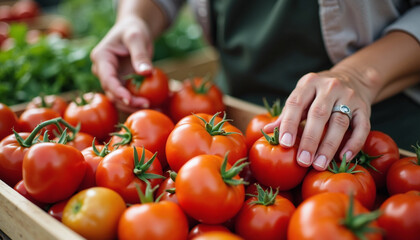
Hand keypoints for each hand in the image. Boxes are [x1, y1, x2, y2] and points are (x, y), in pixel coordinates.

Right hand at [90, 16, 153, 111]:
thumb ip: (140, 55)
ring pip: (120, 99)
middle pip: (113, 93)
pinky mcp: (121, 84)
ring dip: (135, 106)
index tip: (130, 100)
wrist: (133, 30)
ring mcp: (111, 79)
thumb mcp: (137, 38)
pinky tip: (157, 106)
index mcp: (101, 58)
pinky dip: (140, 102)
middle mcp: (102, 71)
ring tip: (156, 109)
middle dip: (129, 103)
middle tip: (148, 105)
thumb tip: (146, 73)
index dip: (117, 91)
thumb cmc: (133, 30)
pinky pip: (129, 96)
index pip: (107, 79)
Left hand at [265, 69, 379, 170]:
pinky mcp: (365, 107)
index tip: (285, 144)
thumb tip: (265, 131)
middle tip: (303, 161)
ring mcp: (349, 96)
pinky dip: (353, 143)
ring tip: (319, 164)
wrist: (354, 79)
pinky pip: (362, 127)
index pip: (296, 103)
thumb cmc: (318, 95)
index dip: (289, 123)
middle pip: (319, 114)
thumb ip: (286, 114)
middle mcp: (330, 87)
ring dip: (329, 146)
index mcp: (309, 83)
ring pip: (339, 122)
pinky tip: (344, 157)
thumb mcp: (302, 97)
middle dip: (310, 140)